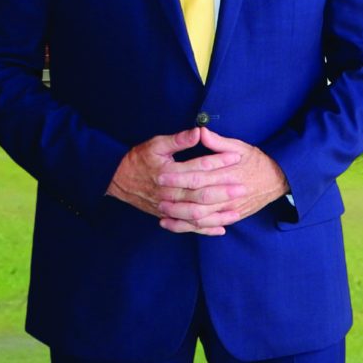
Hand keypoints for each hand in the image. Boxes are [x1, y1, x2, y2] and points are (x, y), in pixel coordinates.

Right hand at [106, 128, 245, 235]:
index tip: (235, 157)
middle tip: (243, 186)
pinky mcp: (168, 216)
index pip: (199, 168)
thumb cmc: (138, 159)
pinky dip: (206, 229)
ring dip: (218, 213)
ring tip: (237, 210)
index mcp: (169, 173)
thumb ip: (178, 140)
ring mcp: (169, 208)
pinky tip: (222, 228)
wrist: (118, 179)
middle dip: (224, 191)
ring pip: (198, 215)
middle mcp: (170, 194)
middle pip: (201, 194)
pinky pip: (189, 227)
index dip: (218, 162)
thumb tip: (198, 132)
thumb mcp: (156, 144)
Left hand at [156, 126, 289, 233]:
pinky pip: (210, 226)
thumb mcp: (240, 146)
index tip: (161, 175)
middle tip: (156, 197)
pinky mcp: (232, 217)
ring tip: (162, 214)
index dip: (179, 177)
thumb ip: (218, 142)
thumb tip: (201, 131)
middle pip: (198, 199)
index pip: (199, 176)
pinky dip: (193, 228)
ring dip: (181, 217)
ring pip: (203, 217)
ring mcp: (231, 208)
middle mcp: (229, 194)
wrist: (278, 179)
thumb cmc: (257, 160)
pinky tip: (177, 225)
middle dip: (176, 200)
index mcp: (228, 173)